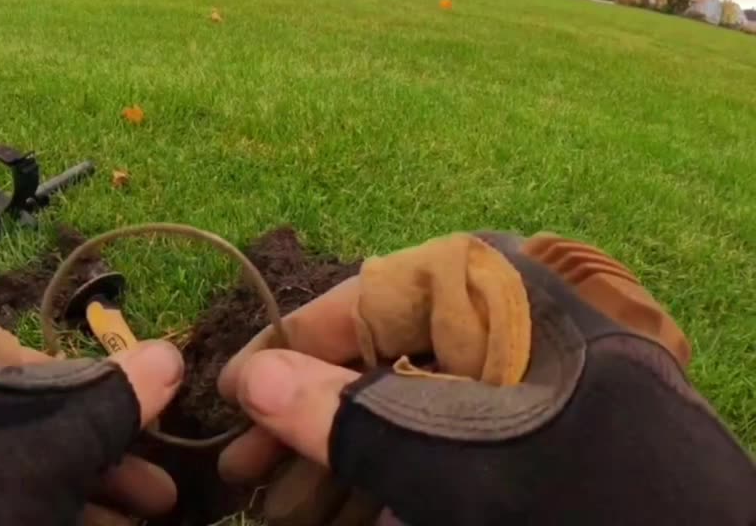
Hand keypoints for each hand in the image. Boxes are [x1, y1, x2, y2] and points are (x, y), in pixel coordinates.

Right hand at [217, 234, 755, 525]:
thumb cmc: (559, 482)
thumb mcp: (435, 447)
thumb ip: (335, 411)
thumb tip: (249, 378)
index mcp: (480, 282)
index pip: (349, 304)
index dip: (280, 355)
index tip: (225, 400)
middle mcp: (497, 313)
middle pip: (369, 363)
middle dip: (303, 426)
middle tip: (244, 475)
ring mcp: (518, 371)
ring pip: (401, 410)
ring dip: (339, 462)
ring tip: (281, 508)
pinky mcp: (530, 425)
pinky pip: (444, 439)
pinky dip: (393, 476)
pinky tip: (347, 513)